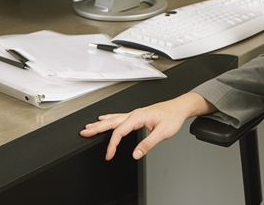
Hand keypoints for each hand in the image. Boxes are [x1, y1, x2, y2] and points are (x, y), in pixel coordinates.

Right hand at [80, 92, 215, 160]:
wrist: (179, 107)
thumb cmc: (172, 117)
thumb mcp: (162, 133)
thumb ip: (148, 144)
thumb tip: (136, 153)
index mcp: (138, 117)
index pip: (120, 131)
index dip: (113, 144)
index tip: (109, 154)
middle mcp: (135, 113)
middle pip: (111, 122)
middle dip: (97, 128)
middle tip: (84, 132)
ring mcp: (135, 113)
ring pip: (114, 118)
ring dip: (100, 123)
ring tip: (89, 127)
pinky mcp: (137, 115)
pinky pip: (119, 117)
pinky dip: (109, 118)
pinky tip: (105, 118)